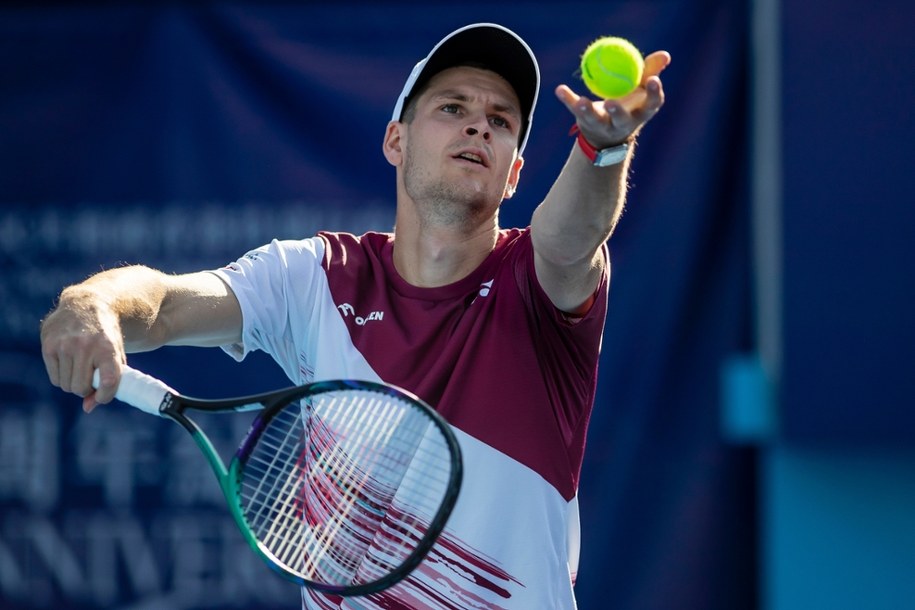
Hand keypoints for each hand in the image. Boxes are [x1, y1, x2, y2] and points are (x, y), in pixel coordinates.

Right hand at [40, 291, 124, 412]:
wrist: (88, 306)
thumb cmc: (106, 337)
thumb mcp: (115, 356)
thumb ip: (108, 383)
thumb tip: (87, 408)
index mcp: (108, 348)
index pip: (108, 382)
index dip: (106, 395)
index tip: (103, 394)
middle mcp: (85, 346)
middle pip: (80, 389)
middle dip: (86, 388)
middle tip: (91, 377)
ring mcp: (64, 345)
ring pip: (66, 385)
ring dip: (73, 382)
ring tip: (81, 367)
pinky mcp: (48, 345)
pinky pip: (55, 378)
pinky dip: (62, 376)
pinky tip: (69, 361)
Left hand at [556, 50, 670, 148]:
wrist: (607, 137)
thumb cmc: (629, 105)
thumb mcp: (640, 90)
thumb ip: (650, 72)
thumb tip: (665, 55)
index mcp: (641, 113)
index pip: (651, 105)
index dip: (653, 94)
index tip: (653, 80)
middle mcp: (623, 123)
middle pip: (622, 118)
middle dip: (617, 111)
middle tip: (611, 102)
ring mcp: (604, 126)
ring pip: (595, 120)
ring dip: (587, 111)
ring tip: (581, 102)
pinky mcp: (586, 123)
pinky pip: (575, 111)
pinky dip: (567, 99)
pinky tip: (560, 90)